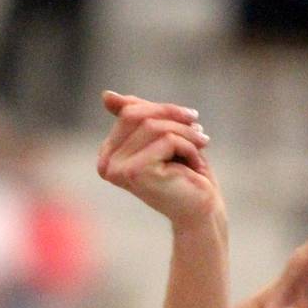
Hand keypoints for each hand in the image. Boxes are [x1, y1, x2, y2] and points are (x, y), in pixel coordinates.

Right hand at [96, 91, 221, 225]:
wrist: (200, 212)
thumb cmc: (185, 173)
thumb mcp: (161, 137)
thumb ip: (137, 116)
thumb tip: (106, 95)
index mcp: (108, 154)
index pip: (129, 111)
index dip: (162, 109)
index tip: (190, 119)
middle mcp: (106, 164)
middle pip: (137, 114)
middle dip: (173, 116)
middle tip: (200, 129)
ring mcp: (118, 170)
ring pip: (154, 126)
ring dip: (186, 133)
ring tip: (202, 145)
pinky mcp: (137, 173)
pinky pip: (167, 140)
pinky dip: (189, 148)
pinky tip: (195, 165)